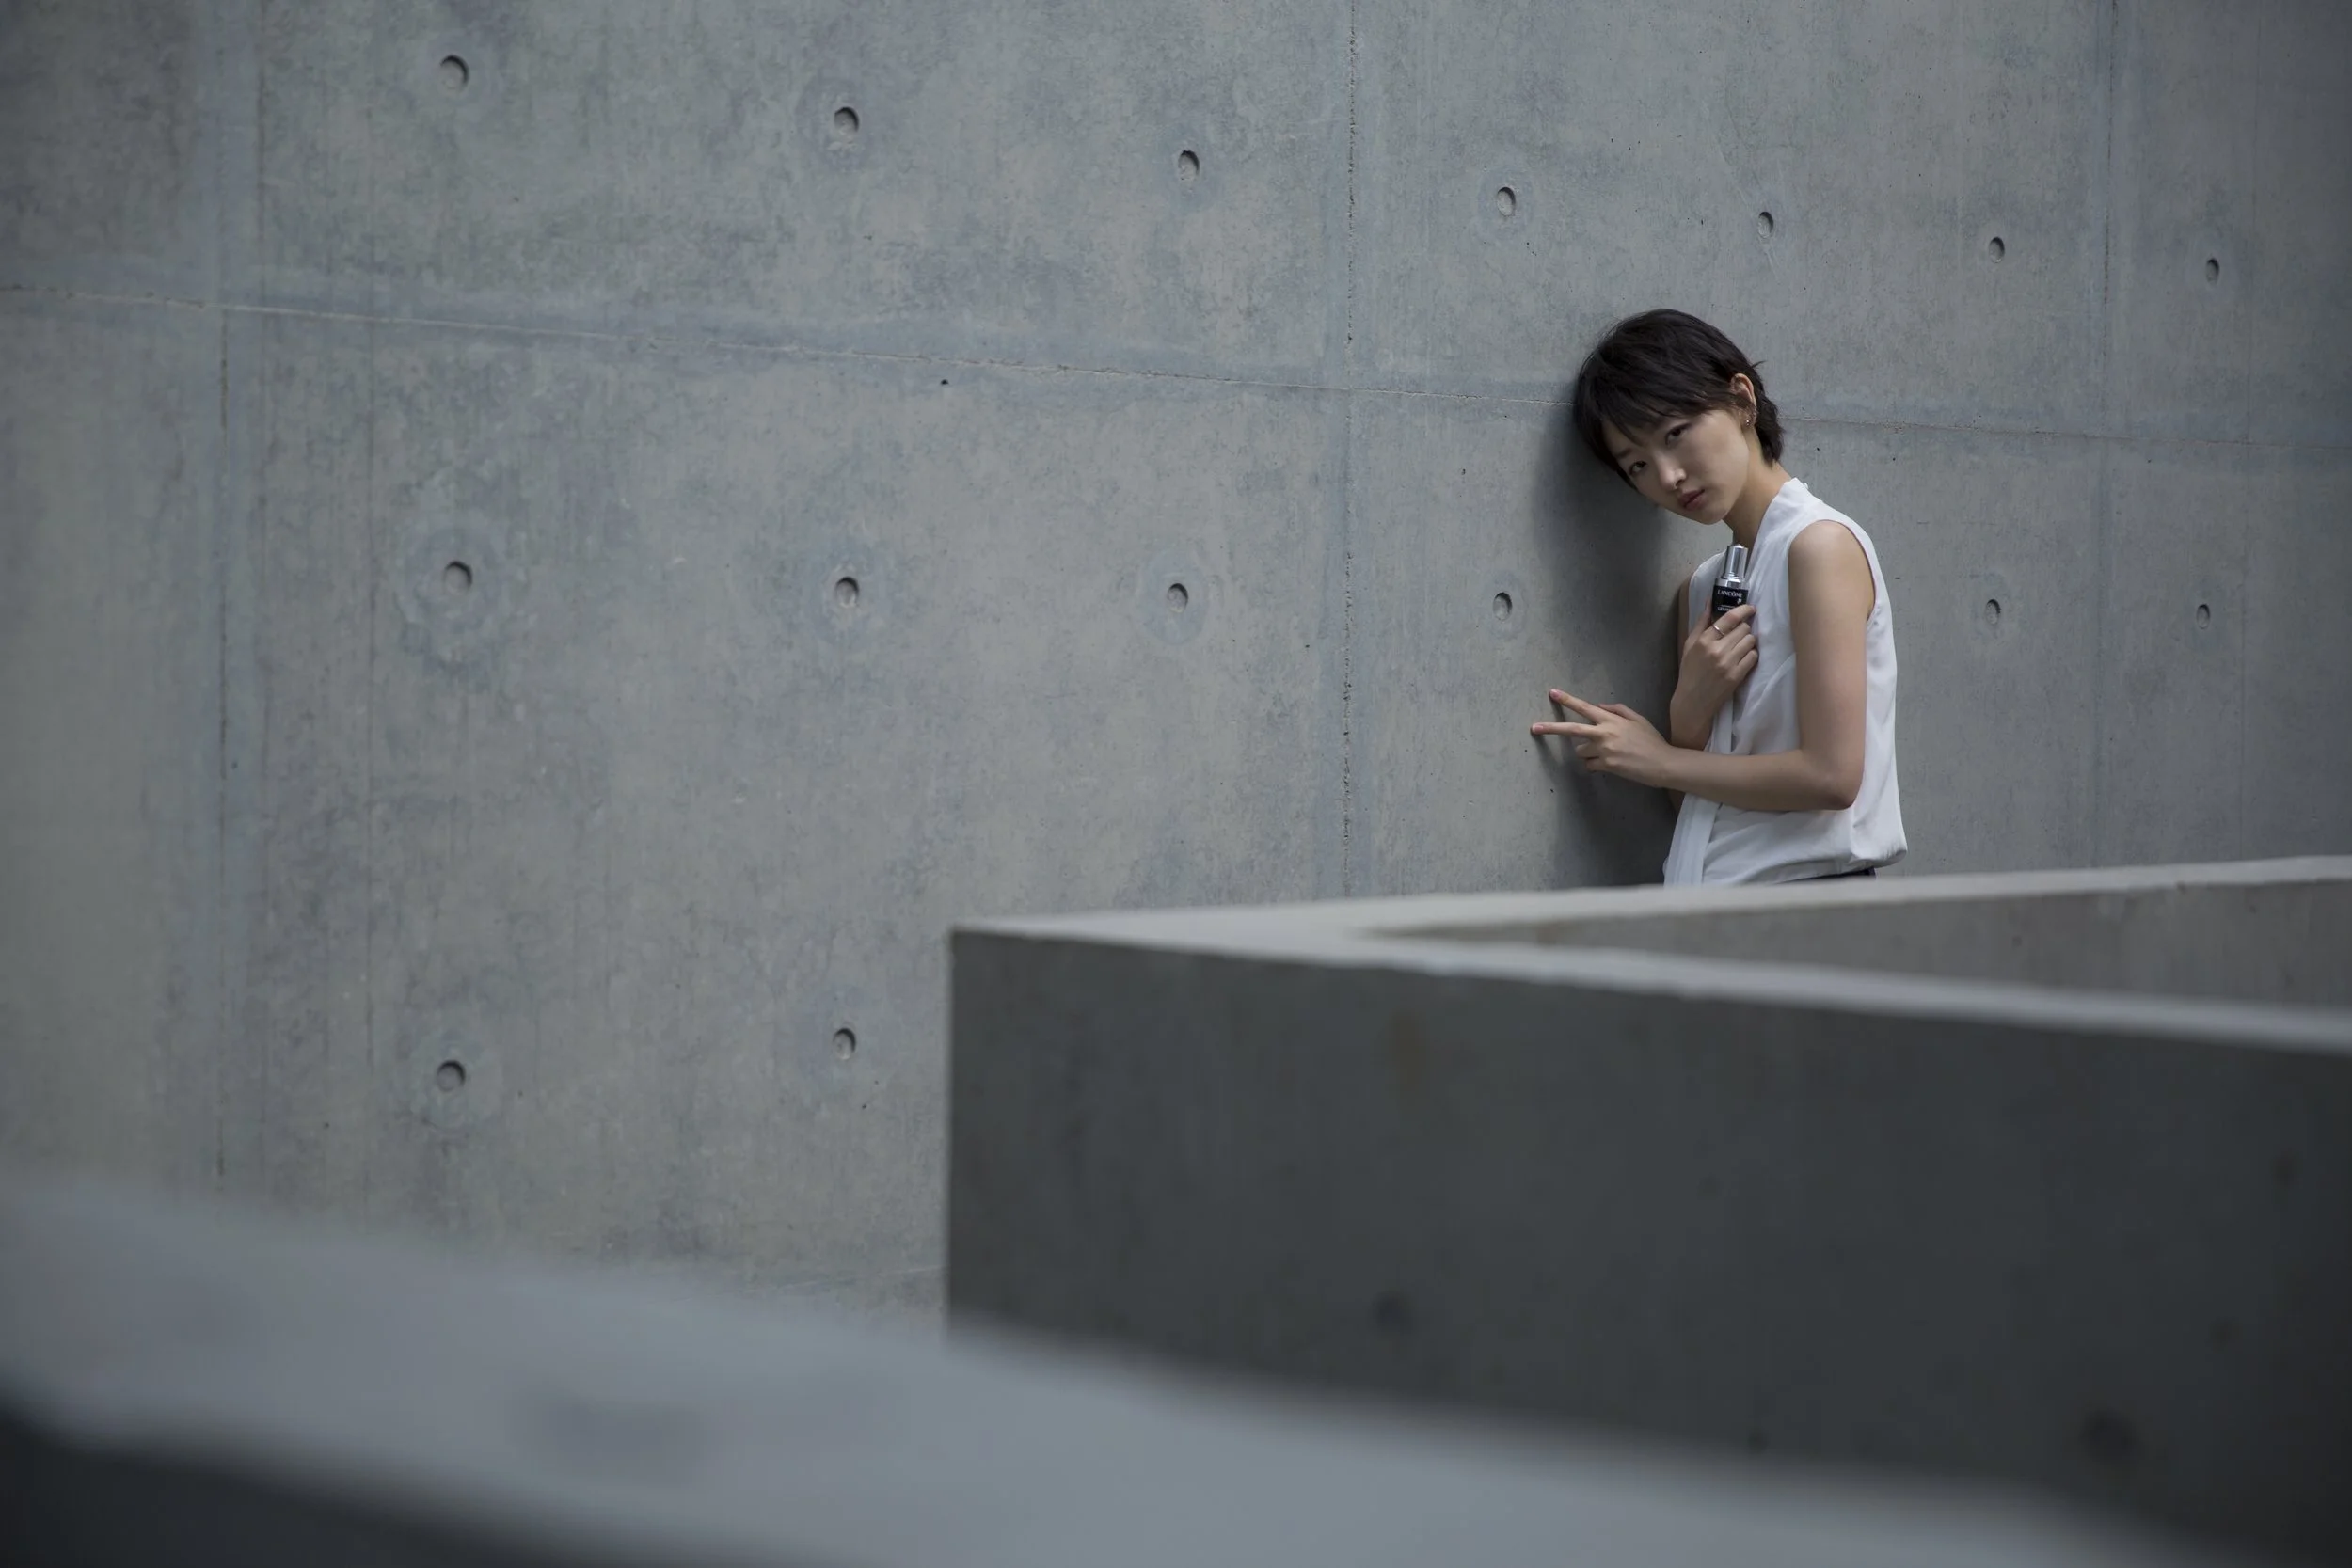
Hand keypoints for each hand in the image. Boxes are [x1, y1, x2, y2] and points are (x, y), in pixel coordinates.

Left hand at [1531, 691, 1675, 787]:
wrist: (1662, 763)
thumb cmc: (1651, 740)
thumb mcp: (1638, 719)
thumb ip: (1618, 710)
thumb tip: (1599, 706)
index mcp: (1611, 720)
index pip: (1585, 707)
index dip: (1568, 700)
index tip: (1553, 693)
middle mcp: (1604, 733)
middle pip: (1571, 729)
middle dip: (1551, 728)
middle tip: (1534, 728)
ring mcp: (1603, 750)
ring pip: (1581, 751)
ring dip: (1587, 752)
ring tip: (1607, 753)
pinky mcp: (1606, 765)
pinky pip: (1590, 765)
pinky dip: (1596, 765)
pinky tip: (1612, 764)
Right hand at [1670, 603, 1756, 743]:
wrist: (1692, 701)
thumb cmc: (1689, 672)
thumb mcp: (1690, 645)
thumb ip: (1701, 623)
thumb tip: (1710, 602)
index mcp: (1704, 640)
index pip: (1730, 618)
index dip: (1744, 610)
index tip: (1750, 608)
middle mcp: (1717, 650)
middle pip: (1744, 629)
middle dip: (1744, 629)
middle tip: (1739, 634)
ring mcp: (1728, 663)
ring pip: (1751, 641)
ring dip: (1748, 642)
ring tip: (1740, 648)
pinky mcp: (1737, 675)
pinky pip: (1753, 657)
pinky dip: (1751, 655)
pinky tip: (1742, 659)